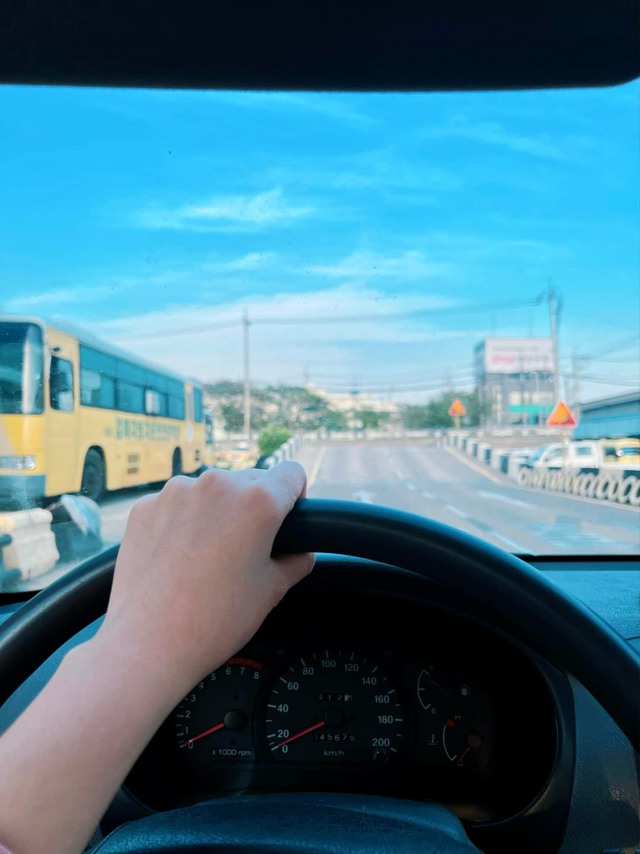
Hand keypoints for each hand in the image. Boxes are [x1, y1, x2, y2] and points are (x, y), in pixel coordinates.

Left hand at [100, 462, 312, 701]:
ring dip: (216, 512)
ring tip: (207, 557)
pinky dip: (182, 522)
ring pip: (210, 491)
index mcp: (257, 502)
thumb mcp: (271, 592)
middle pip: (250, 480)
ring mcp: (175, 493)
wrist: (147, 644)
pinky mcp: (145, 507)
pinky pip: (175, 504)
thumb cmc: (213, 622)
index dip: (295, 496)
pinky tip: (178, 558)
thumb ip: (296, 561)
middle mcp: (217, 485)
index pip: (292, 473)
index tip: (286, 518)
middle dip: (253, 507)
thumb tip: (300, 553)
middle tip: (244, 550)